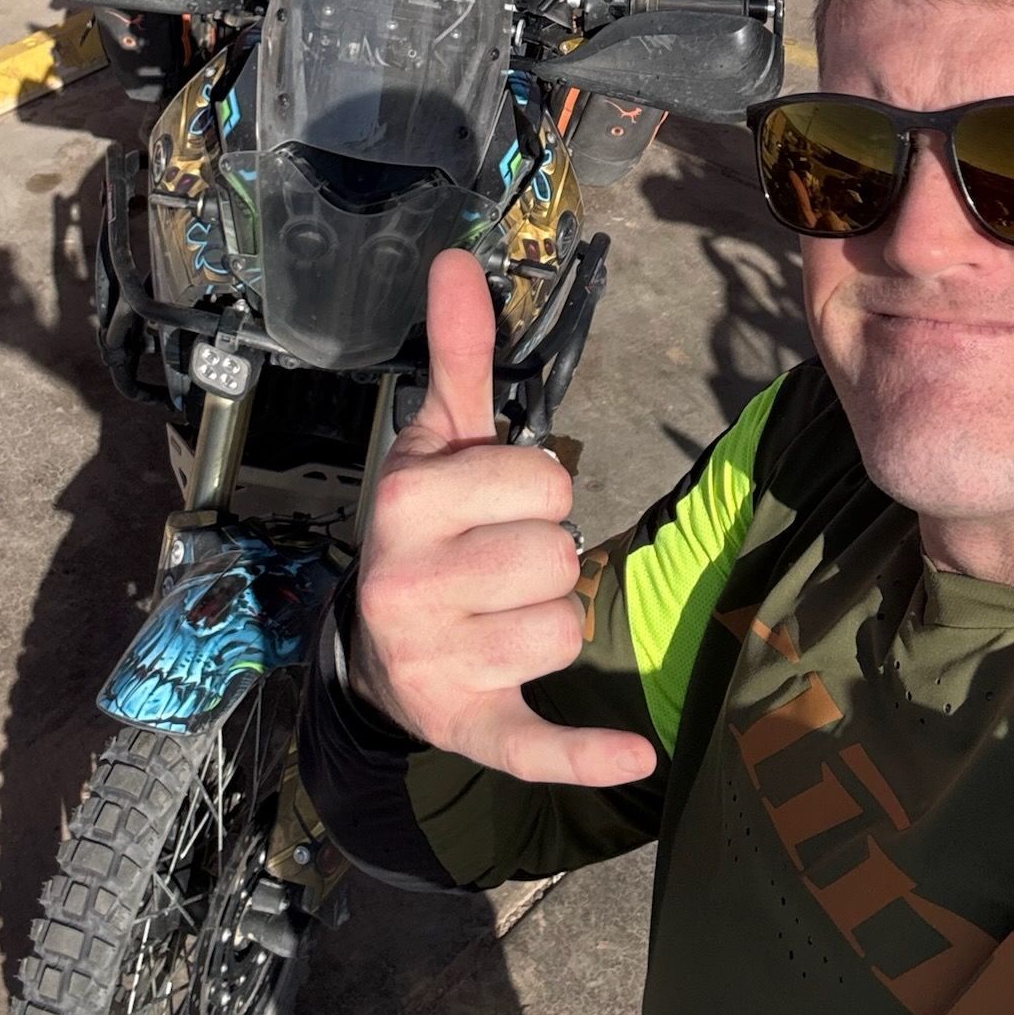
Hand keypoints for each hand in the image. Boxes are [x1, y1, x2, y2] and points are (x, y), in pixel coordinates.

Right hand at [351, 250, 657, 788]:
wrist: (377, 644)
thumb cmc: (426, 524)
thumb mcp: (437, 436)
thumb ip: (458, 351)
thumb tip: (459, 257)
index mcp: (409, 497)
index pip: (542, 478)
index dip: (536, 488)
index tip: (496, 504)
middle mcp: (408, 578)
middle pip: (557, 554)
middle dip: (545, 555)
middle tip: (498, 563)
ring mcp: (433, 657)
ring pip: (564, 626)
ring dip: (550, 621)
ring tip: (498, 614)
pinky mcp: (464, 724)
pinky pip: (536, 741)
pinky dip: (585, 753)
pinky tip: (636, 757)